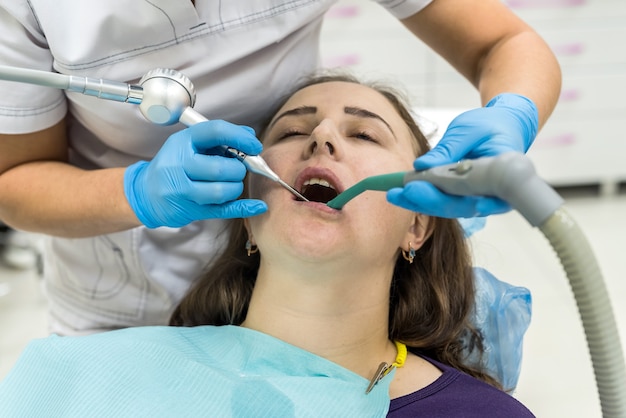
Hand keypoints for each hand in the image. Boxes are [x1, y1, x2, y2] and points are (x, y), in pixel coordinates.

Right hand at [124, 120, 267, 227]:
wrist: (145, 193)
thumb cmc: (175, 165)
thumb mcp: (190, 145)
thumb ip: (220, 138)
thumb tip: (250, 134)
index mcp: (183, 142)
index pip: (215, 132)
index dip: (240, 138)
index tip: (255, 146)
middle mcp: (179, 165)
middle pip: (220, 168)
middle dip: (238, 169)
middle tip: (238, 170)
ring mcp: (182, 190)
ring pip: (221, 191)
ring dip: (235, 188)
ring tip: (232, 184)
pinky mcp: (189, 210)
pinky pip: (222, 211)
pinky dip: (244, 208)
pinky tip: (258, 206)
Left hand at [387, 93, 537, 217]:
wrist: (501, 126)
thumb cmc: (490, 125)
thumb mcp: (469, 130)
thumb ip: (448, 149)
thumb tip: (422, 166)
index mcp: (504, 175)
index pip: (489, 195)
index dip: (469, 201)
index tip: (445, 194)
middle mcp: (490, 194)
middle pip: (460, 206)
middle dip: (430, 200)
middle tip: (405, 190)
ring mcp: (475, 198)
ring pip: (447, 207)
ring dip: (419, 202)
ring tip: (394, 193)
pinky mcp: (460, 197)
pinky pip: (440, 201)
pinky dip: (420, 197)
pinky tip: (399, 193)